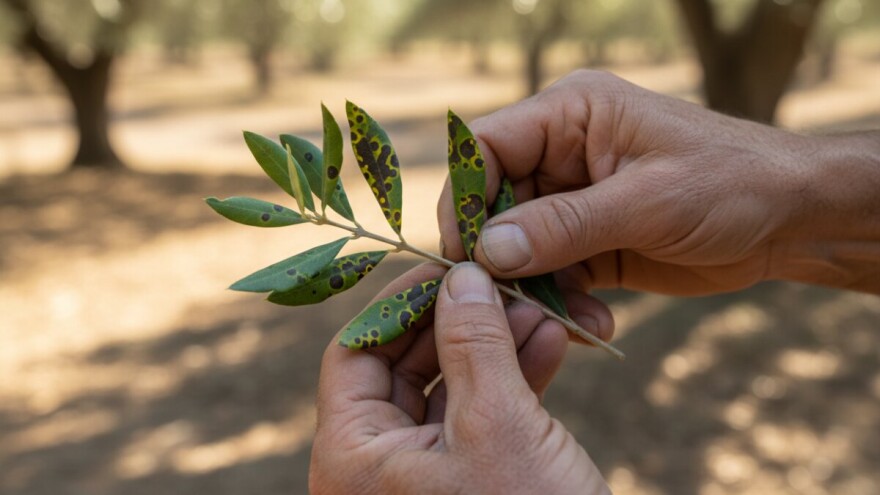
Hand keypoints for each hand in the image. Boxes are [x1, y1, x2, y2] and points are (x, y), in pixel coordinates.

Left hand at [309, 262, 608, 494]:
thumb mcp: (498, 424)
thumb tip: (460, 275)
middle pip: (404, 366)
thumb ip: (474, 342)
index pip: (356, 352)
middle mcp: (374, 469)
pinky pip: (477, 418)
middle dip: (461, 321)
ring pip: (449, 388)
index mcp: (351, 458)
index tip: (447, 263)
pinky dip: (512, 381)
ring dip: (495, 345)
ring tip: (540, 310)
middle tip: (505, 282)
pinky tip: (551, 346)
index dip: (400, 301)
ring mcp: (420, 479)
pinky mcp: (465, 484)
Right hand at [438, 70, 879, 294]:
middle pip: (493, 204)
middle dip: (500, 257)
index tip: (465, 255)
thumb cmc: (730, 184)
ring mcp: (573, 201)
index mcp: (570, 115)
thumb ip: (563, 225)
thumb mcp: (646, 201)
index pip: (485, 147)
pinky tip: (594, 325)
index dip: (464, 198)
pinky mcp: (588, 242)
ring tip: (569, 322)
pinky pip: (552, 275)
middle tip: (511, 303)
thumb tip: (488, 251)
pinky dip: (563, 304)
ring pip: (519, 248)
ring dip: (536, 290)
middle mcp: (561, 154)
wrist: (791, 220)